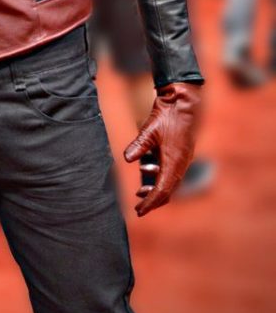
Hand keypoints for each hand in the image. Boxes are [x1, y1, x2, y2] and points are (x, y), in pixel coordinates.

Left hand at [124, 82, 200, 216]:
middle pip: (168, 191)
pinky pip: (171, 171)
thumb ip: (139, 145)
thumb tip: (127, 159)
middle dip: (153, 200)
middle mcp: (181, 164)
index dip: (150, 203)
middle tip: (139, 208)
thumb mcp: (150, 130)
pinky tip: (147, 168)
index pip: (162, 190)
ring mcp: (183, 158)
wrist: (184, 101)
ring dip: (155, 188)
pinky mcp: (181, 152)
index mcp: (174, 162)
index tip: (139, 211)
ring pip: (170, 181)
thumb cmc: (168, 115)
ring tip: (140, 191)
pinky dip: (159, 175)